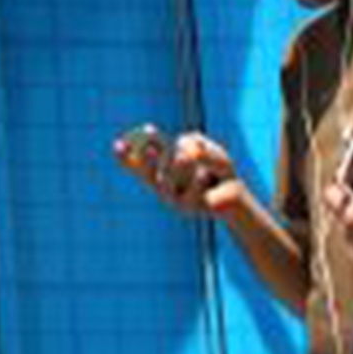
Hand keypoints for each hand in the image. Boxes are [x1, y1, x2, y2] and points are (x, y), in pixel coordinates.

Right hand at [113, 130, 247, 217]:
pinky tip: (202, 174)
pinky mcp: (190, 209)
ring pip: (167, 181)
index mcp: (161, 171)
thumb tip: (183, 152)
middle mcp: (163, 187)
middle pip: (148, 174)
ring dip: (176, 165)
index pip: (138, 164)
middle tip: (148, 147)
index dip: (126, 156)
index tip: (117, 144)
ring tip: (184, 156)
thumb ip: (195, 144)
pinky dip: (197, 178)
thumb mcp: (207, 148)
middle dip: (147, 159)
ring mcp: (174, 200)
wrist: (235, 196)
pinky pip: (190, 191)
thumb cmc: (216, 170)